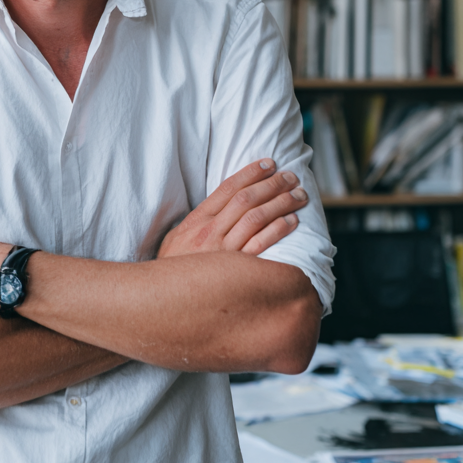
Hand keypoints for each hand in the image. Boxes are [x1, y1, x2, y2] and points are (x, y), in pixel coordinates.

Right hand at [157, 160, 306, 258]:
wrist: (164, 298)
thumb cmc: (173, 268)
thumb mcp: (176, 238)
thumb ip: (196, 221)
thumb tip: (218, 207)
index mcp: (197, 220)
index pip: (227, 188)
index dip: (250, 173)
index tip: (268, 164)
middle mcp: (210, 231)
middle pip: (246, 199)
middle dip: (272, 184)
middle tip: (291, 176)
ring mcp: (223, 250)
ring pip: (256, 218)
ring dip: (280, 203)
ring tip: (298, 196)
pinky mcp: (234, 270)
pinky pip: (259, 245)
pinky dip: (277, 230)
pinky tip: (291, 222)